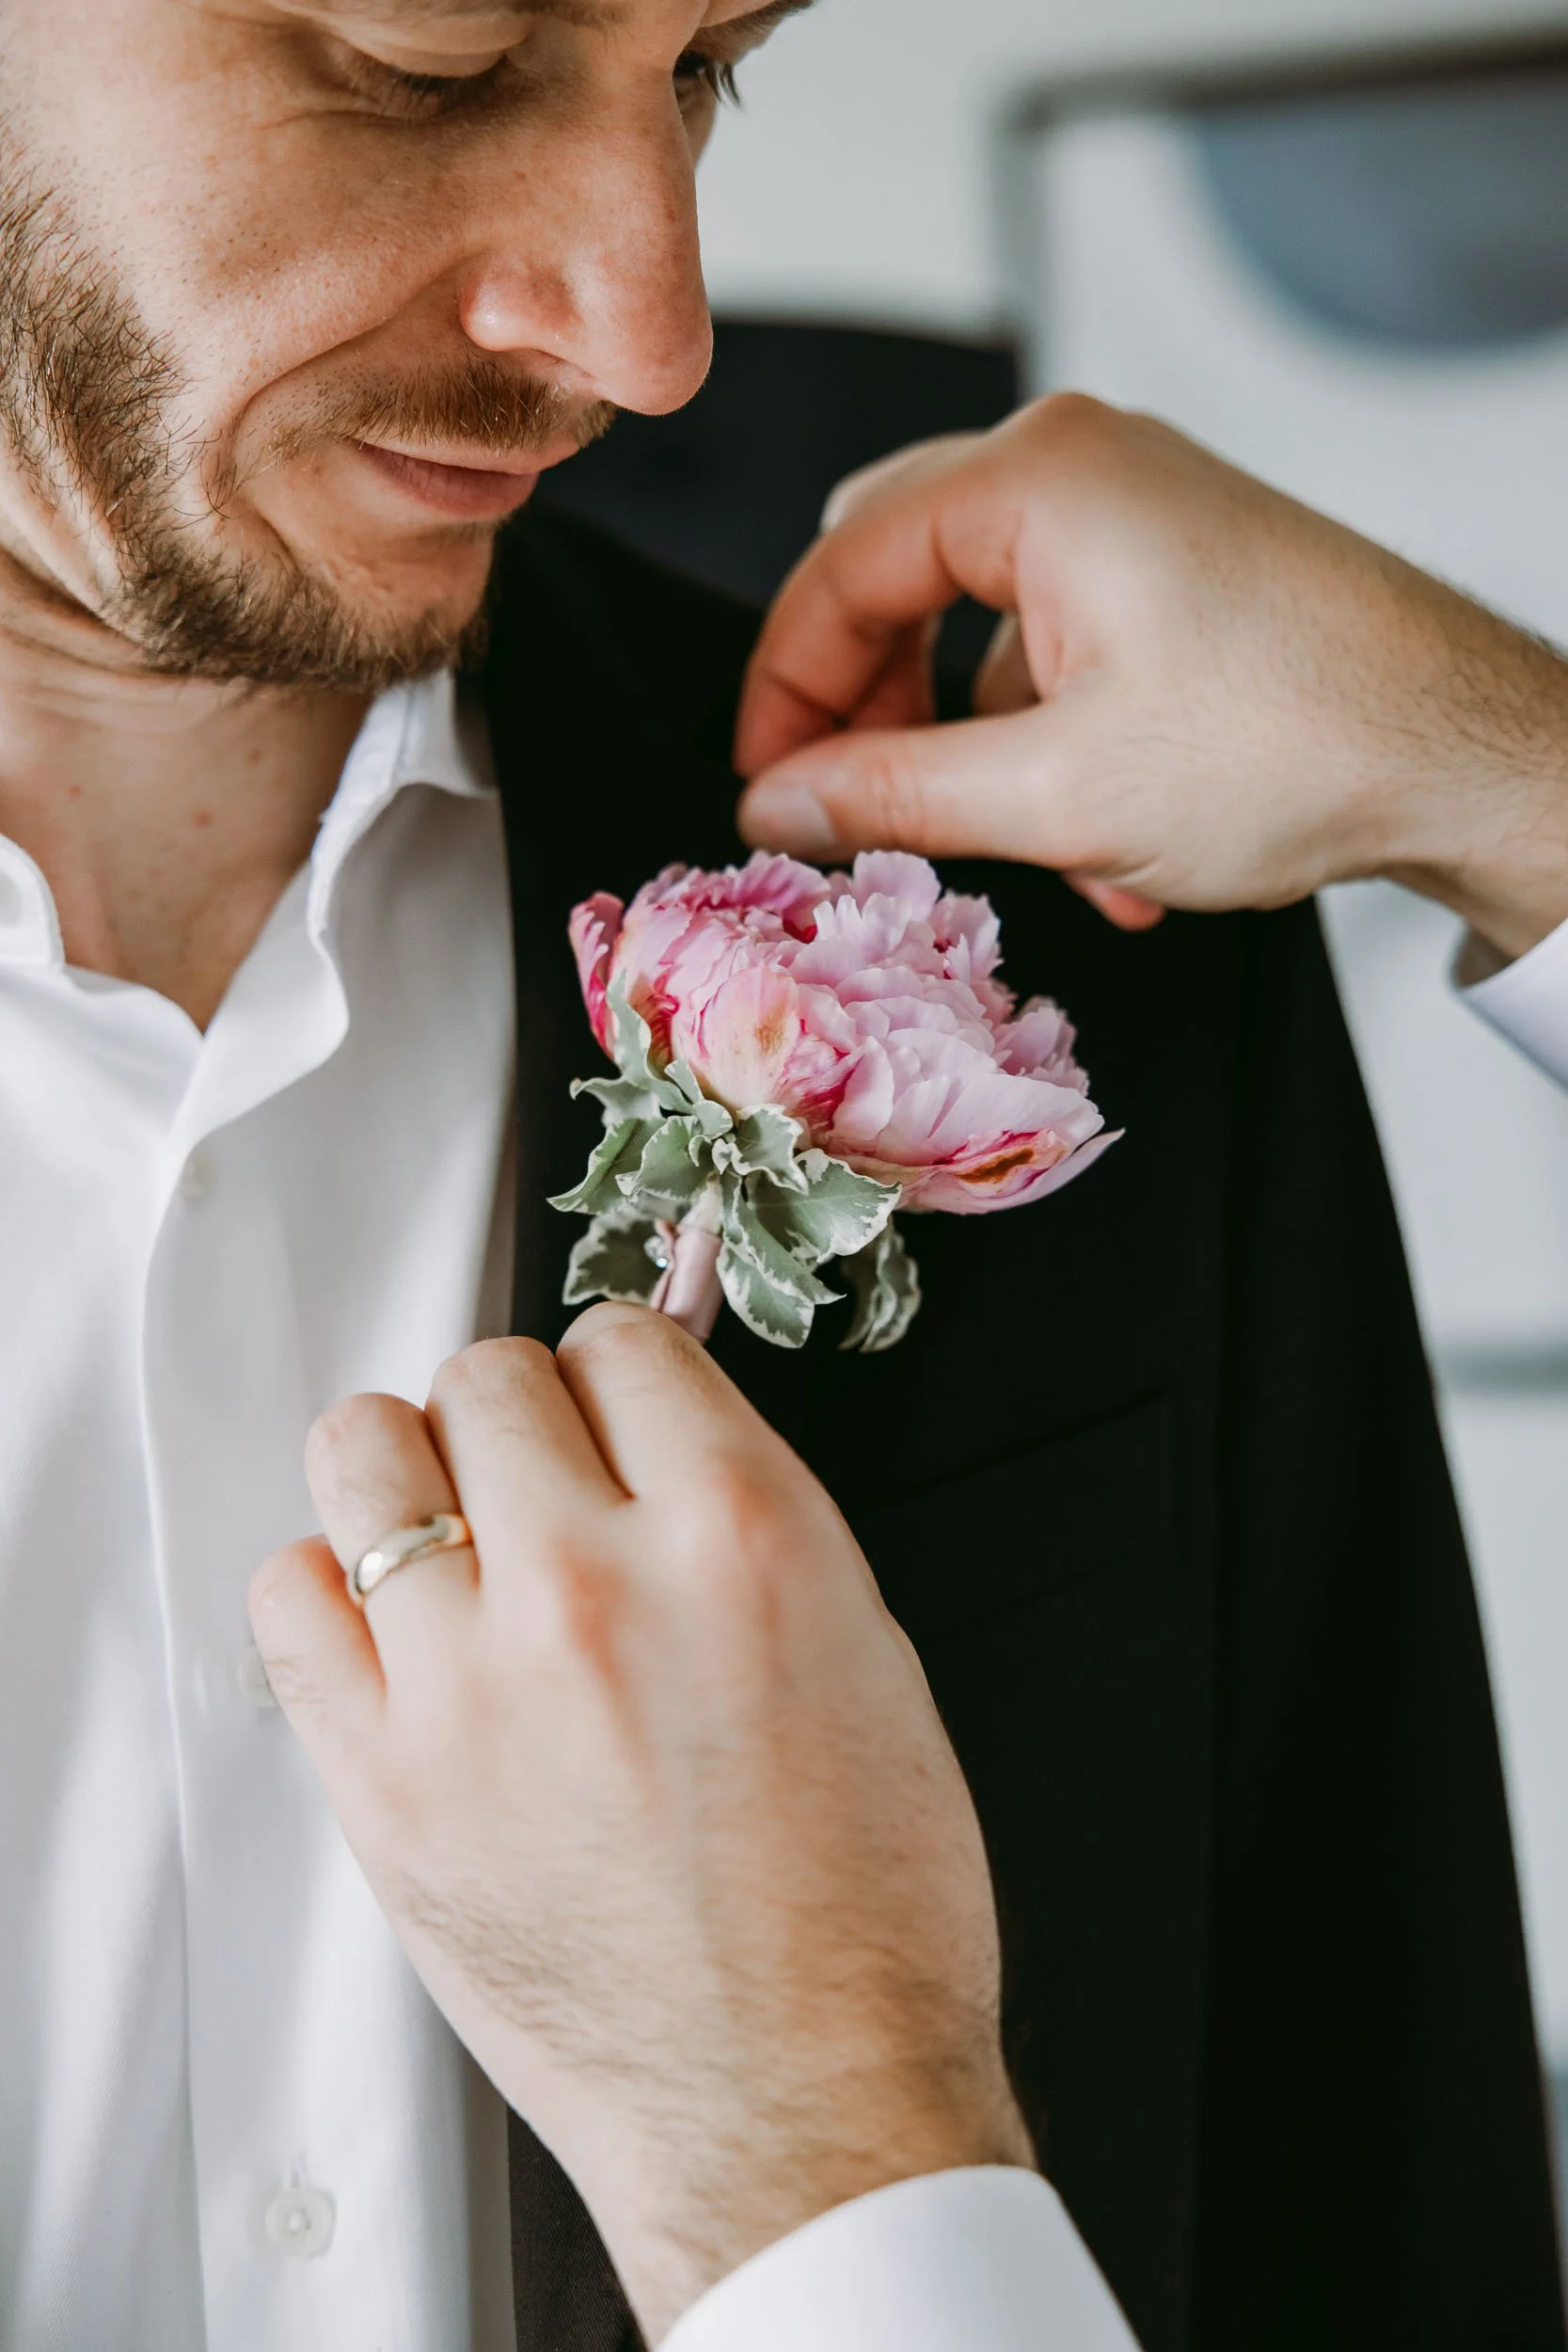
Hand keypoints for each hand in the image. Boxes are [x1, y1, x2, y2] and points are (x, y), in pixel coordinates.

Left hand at [249, 1307, 1032, 2342]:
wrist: (803, 2104)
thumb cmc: (859, 1904)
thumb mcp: (863, 1649)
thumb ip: (742, 1515)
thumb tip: (653, 1425)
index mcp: (742, 1538)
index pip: (621, 1341)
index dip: (620, 1373)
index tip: (613, 1412)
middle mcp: (597, 1587)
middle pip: (484, 1377)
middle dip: (518, 1416)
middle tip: (539, 1485)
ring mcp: (472, 1684)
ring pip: (364, 1450)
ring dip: (408, 1472)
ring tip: (445, 1532)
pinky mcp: (381, 1783)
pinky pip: (288, 1596)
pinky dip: (328, 1589)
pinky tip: (392, 1630)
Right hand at [735, 396, 1567, 962]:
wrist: (1469, 755)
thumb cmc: (1295, 745)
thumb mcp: (1056, 794)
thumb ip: (888, 795)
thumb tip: (773, 807)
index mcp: (1035, 480)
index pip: (839, 568)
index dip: (783, 691)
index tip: (764, 792)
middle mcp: (1082, 466)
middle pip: (898, 577)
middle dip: (878, 716)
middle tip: (857, 814)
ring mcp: (1137, 511)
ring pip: (982, 628)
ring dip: (981, 757)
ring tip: (1034, 864)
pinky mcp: (1178, 566)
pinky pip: (1061, 646)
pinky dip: (1055, 748)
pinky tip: (1110, 852)